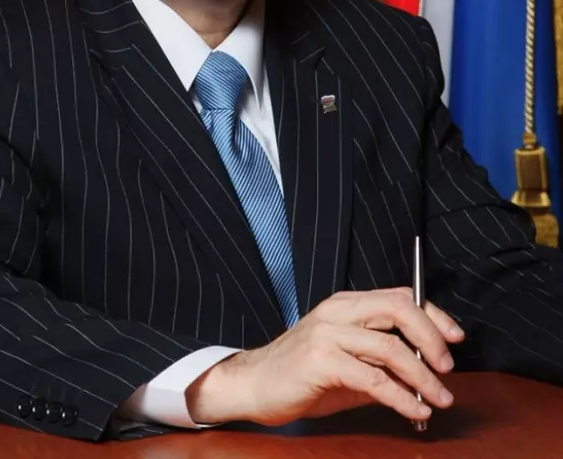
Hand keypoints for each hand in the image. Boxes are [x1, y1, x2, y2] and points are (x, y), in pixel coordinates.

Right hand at [186, 288, 464, 426]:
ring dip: (422, 375)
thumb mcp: (347, 364)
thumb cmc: (300, 375)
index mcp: (346, 304)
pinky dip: (401, 396)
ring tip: (440, 398)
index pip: (399, 296)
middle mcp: (338, 311)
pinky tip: (414, 410)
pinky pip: (373, 379)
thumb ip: (383, 365)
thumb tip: (424, 379)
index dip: (432, 315)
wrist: (253, 385)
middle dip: (432, 337)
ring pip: (390, 346)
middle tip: (448, 366)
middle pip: (398, 310)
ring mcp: (328, 333)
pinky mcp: (321, 361)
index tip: (455, 337)